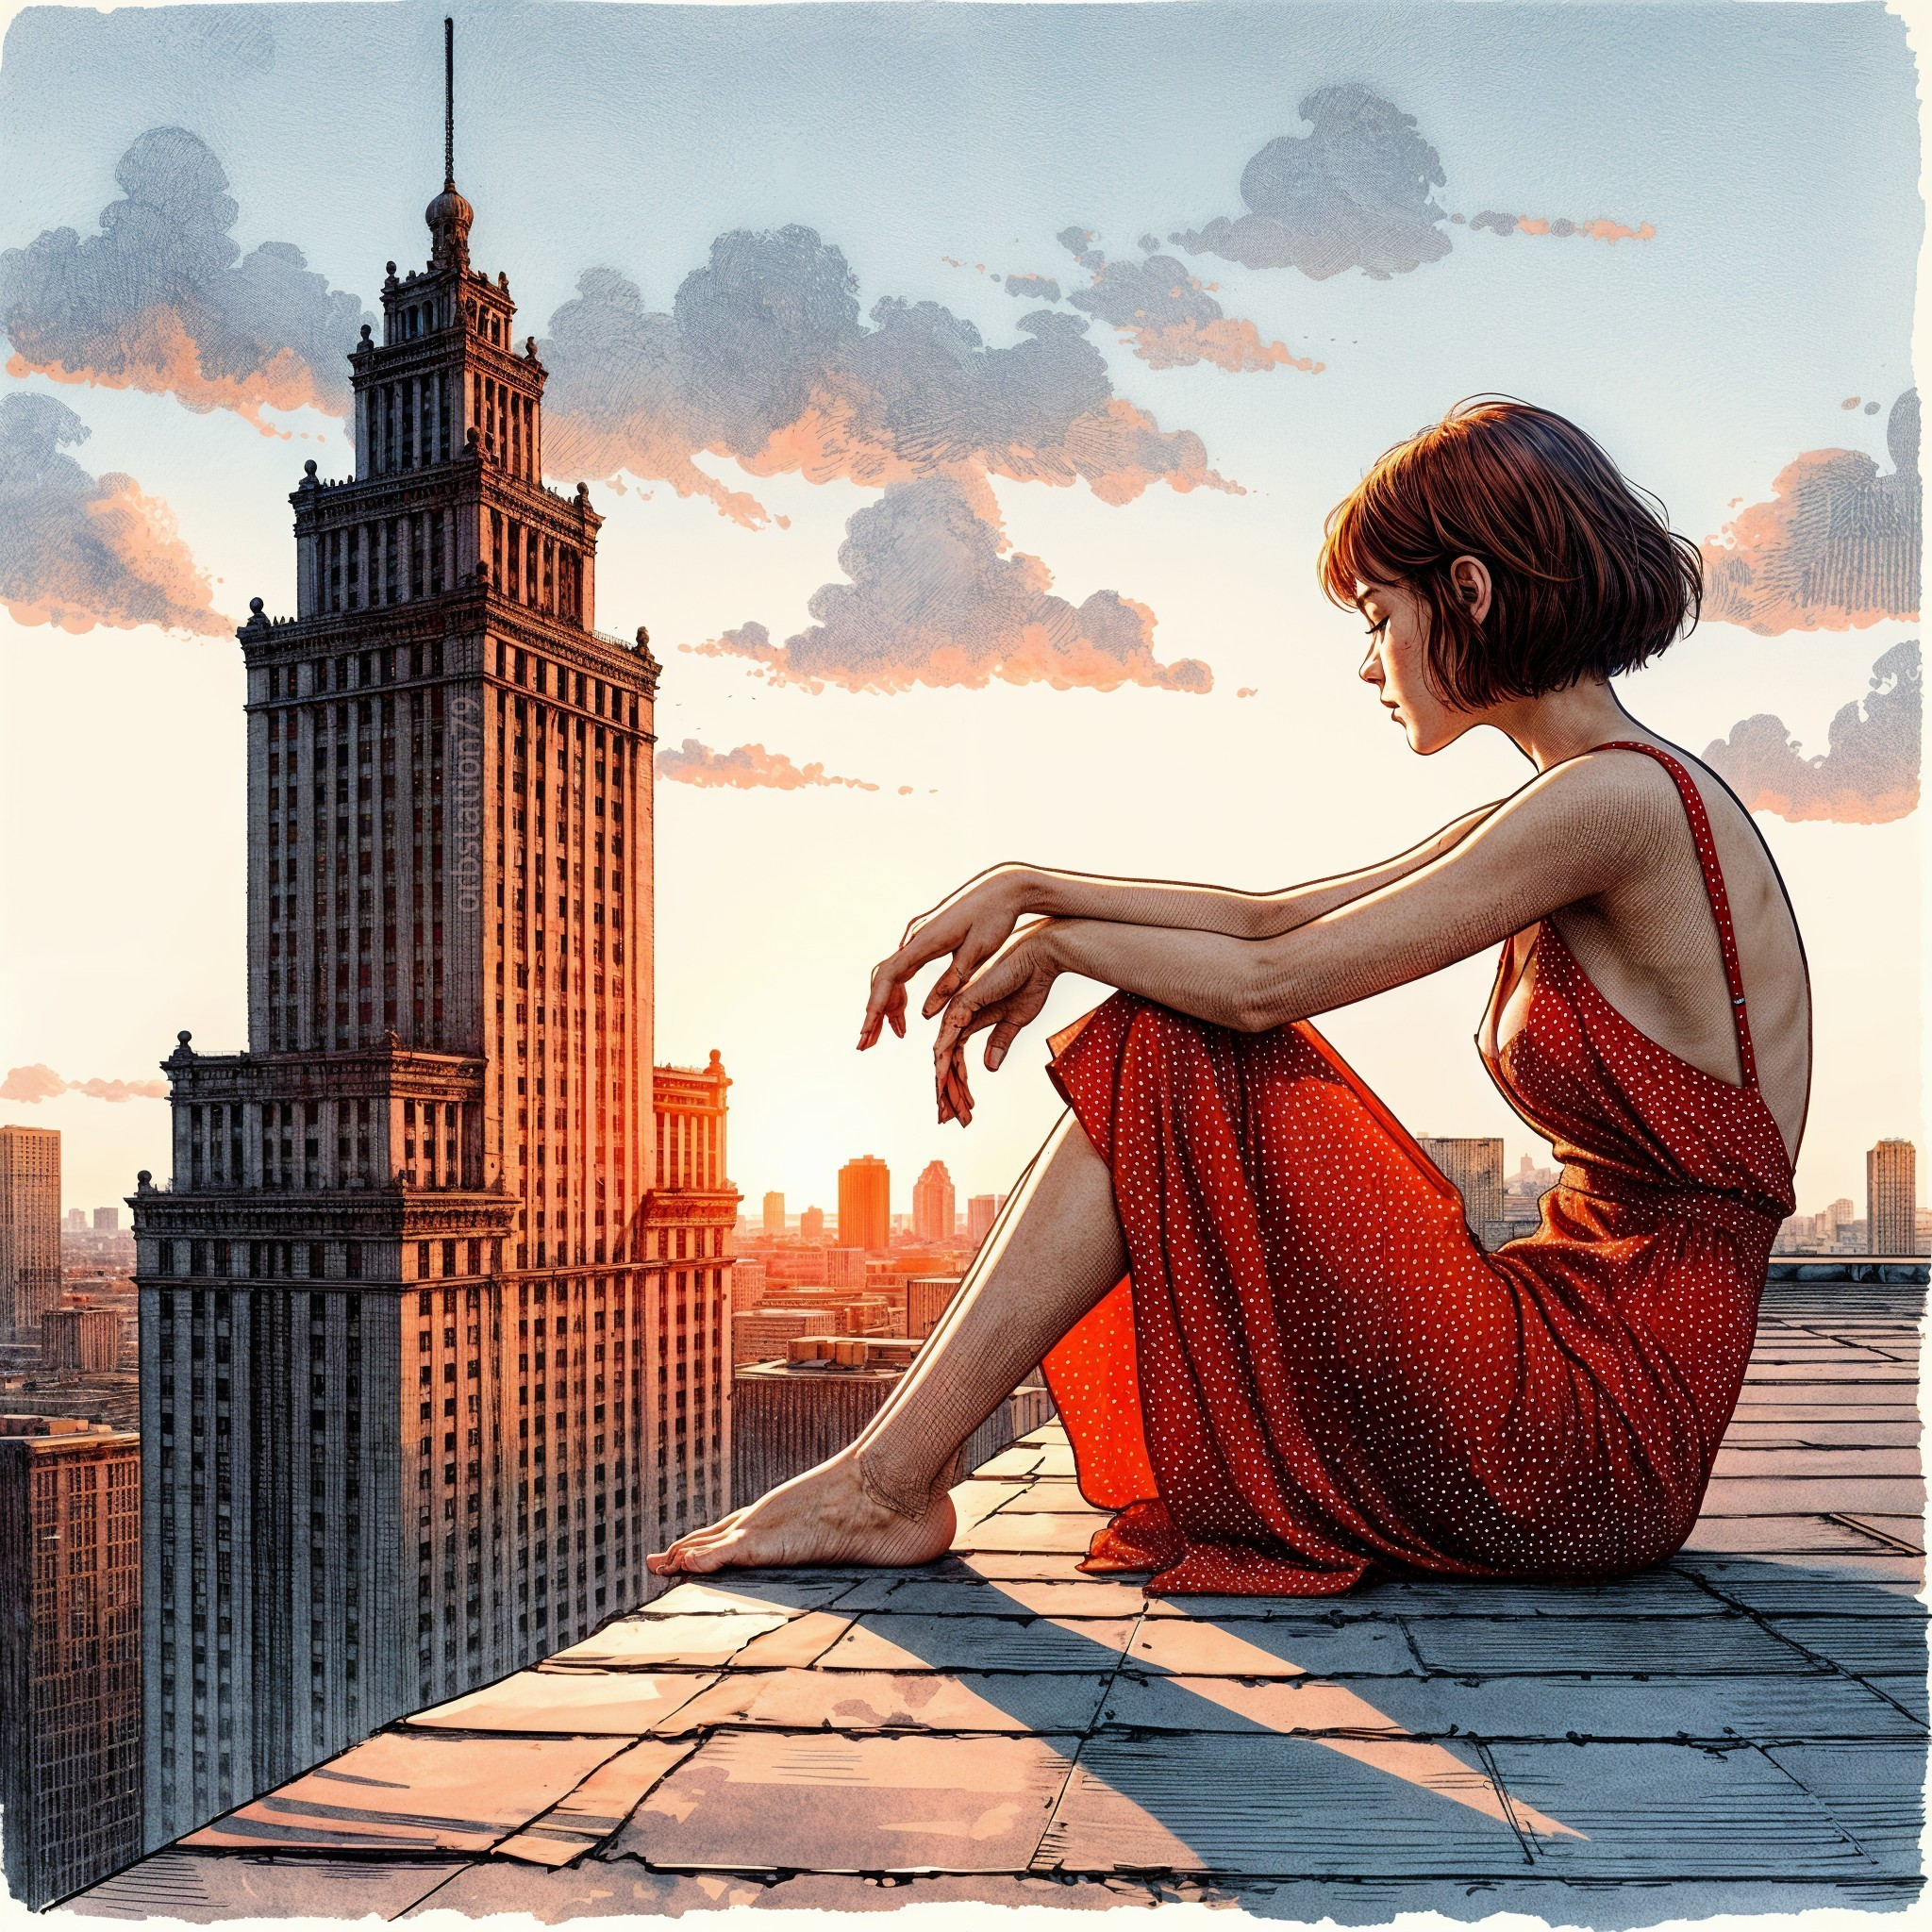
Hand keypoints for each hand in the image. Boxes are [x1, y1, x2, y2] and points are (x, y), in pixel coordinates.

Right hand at [858, 866, 1031, 1051]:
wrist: (1003, 888)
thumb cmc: (995, 918)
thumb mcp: (978, 952)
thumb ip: (952, 981)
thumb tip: (926, 1014)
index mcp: (925, 942)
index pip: (888, 977)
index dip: (875, 1007)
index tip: (866, 1032)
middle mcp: (914, 938)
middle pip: (883, 979)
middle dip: (874, 1013)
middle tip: (867, 1044)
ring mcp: (917, 939)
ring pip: (891, 976)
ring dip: (887, 1005)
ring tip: (891, 1036)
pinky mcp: (925, 941)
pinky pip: (904, 970)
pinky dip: (901, 994)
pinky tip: (907, 1014)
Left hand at [930, 920, 1063, 1125]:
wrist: (1042, 959)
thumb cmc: (1030, 984)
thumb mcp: (1014, 1022)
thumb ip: (999, 1043)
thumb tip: (989, 1067)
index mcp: (970, 1021)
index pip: (956, 1059)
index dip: (957, 1085)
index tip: (961, 1111)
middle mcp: (959, 1017)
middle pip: (946, 1060)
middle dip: (947, 1092)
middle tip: (946, 1118)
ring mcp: (961, 1009)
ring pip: (944, 1052)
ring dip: (945, 1081)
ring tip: (945, 1106)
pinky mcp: (967, 1001)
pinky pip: (950, 1033)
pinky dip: (945, 1055)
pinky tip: (941, 1074)